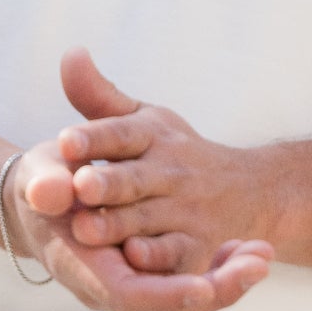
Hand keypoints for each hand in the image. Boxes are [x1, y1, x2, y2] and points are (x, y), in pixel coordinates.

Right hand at [3, 128, 271, 310]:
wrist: (44, 192)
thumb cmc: (42, 183)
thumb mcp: (38, 176)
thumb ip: (46, 184)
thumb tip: (51, 191)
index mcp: (82, 266)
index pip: (128, 294)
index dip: (167, 293)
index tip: (206, 286)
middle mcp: (110, 284)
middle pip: (168, 306)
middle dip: (216, 289)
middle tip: (258, 264)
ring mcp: (133, 280)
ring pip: (184, 299)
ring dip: (226, 281)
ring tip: (262, 254)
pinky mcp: (149, 270)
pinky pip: (187, 281)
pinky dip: (218, 270)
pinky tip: (245, 247)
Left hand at [56, 49, 275, 278]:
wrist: (247, 191)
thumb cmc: (174, 153)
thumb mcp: (142, 119)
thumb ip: (99, 96)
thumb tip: (70, 53)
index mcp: (153, 135)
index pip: (121, 133)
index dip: (94, 137)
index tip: (64, 141)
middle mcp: (171, 171)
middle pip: (133, 178)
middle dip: (107, 183)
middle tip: (77, 186)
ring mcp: (186, 209)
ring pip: (148, 218)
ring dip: (119, 224)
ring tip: (84, 228)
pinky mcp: (196, 245)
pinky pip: (175, 252)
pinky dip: (156, 257)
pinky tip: (131, 258)